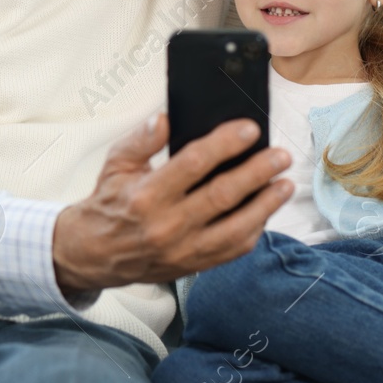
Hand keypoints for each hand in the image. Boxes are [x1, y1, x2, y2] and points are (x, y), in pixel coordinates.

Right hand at [52, 114, 293, 293]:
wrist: (95, 254)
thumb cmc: (111, 203)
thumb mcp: (116, 164)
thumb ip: (142, 140)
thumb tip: (165, 118)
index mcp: (148, 194)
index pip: (194, 163)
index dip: (226, 144)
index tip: (250, 129)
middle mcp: (167, 225)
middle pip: (223, 195)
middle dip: (257, 173)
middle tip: (281, 156)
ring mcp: (183, 249)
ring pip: (235, 228)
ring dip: (266, 205)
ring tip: (286, 184)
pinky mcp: (194, 264)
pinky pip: (233, 250)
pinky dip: (254, 230)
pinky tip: (268, 211)